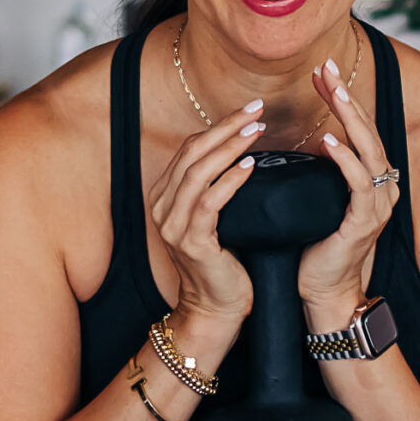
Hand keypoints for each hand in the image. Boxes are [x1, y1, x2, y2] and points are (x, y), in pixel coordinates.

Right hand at [147, 99, 262, 337]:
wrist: (214, 311)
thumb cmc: (223, 265)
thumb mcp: (215, 220)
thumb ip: (217, 189)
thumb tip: (244, 152)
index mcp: (165, 198)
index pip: (190, 149)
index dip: (219, 126)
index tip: (249, 111)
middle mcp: (163, 208)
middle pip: (192, 153)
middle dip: (226, 127)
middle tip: (256, 109)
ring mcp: (174, 226)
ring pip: (199, 172)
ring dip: (230, 147)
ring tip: (257, 131)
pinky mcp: (192, 243)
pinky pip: (210, 202)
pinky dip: (231, 180)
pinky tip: (250, 166)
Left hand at [299, 45, 395, 328]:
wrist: (323, 294)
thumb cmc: (315, 248)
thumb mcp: (315, 200)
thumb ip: (318, 171)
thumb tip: (305, 139)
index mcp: (370, 179)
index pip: (357, 128)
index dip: (341, 98)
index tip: (320, 72)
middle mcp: (382, 186)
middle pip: (367, 130)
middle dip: (346, 96)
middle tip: (327, 67)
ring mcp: (378, 204)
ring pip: (369, 150)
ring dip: (350, 118)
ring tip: (333, 92)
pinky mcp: (365, 222)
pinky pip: (360, 183)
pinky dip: (345, 159)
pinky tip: (328, 140)